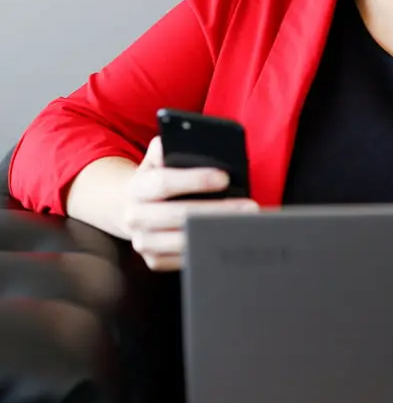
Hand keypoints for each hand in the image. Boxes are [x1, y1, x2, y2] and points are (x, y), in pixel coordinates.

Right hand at [124, 136, 258, 270]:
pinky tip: (230, 240)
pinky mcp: (153, 261)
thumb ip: (167, 148)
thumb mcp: (155, 161)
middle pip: (180, 215)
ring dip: (218, 233)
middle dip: (217, 210)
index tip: (225, 177)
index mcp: (137, 188)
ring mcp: (143, 242)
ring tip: (246, 224)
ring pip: (184, 240)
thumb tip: (190, 141)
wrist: (132, 210)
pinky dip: (209, 249)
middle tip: (249, 206)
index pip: (164, 182)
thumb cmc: (156, 181)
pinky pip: (186, 258)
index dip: (195, 180)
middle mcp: (135, 217)